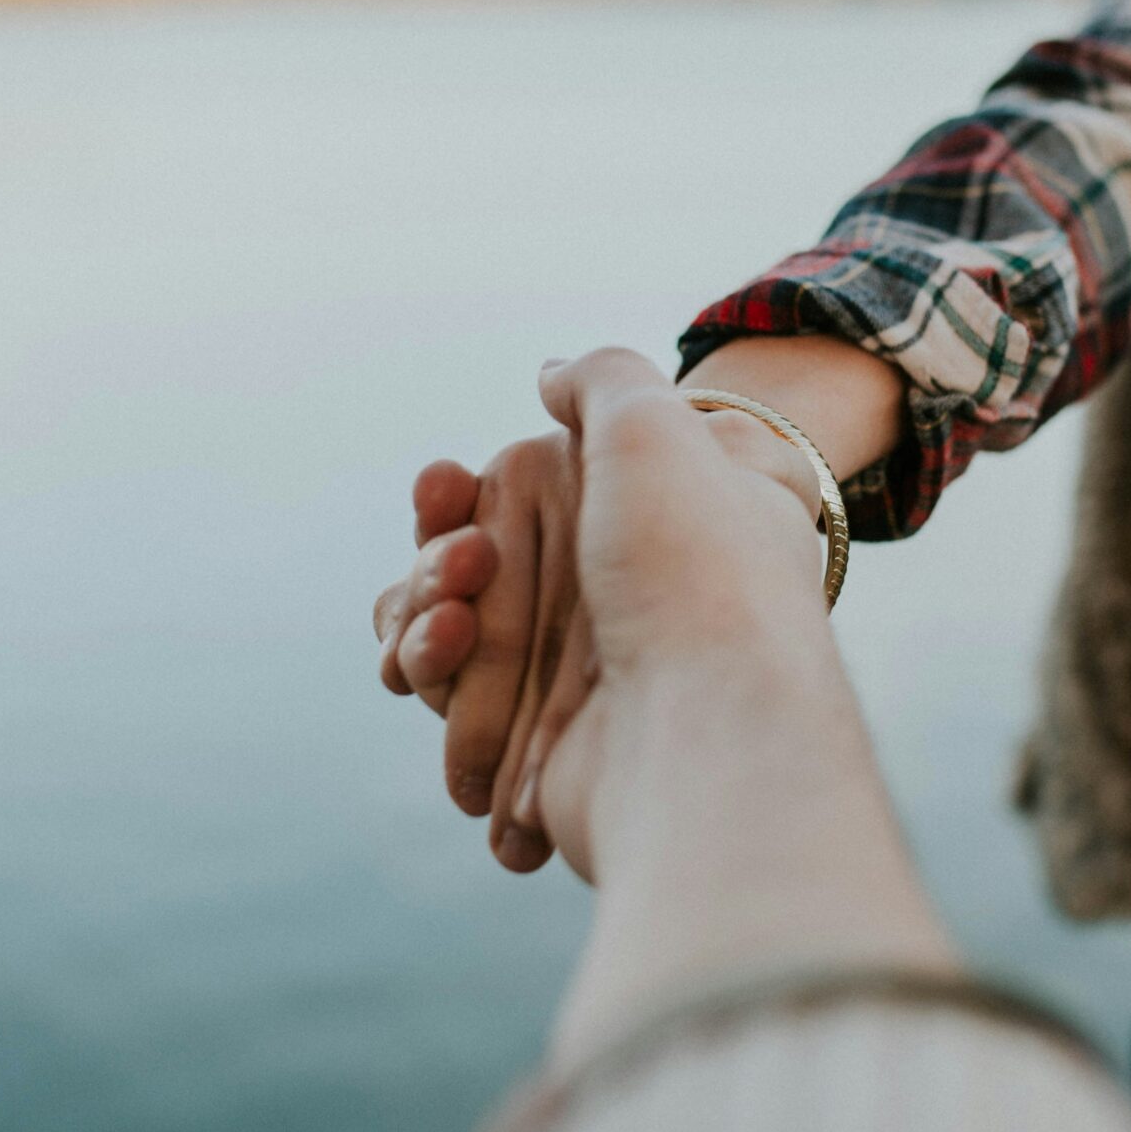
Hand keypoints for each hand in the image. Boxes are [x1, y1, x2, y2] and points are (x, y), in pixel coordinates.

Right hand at [373, 374, 823, 870]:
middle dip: (431, 566)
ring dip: (421, 630)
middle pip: (464, 575)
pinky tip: (438, 681)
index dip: (460, 497)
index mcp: (638, 523)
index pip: (516, 500)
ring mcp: (578, 680)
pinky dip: (438, 699)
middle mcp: (611, 598)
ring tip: (449, 630)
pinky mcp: (547, 754)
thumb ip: (602, 379)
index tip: (447, 486)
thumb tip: (550, 377)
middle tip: (460, 566)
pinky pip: (456, 720)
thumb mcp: (658, 426)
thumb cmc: (695, 568)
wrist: (708, 731)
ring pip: (445, 644)